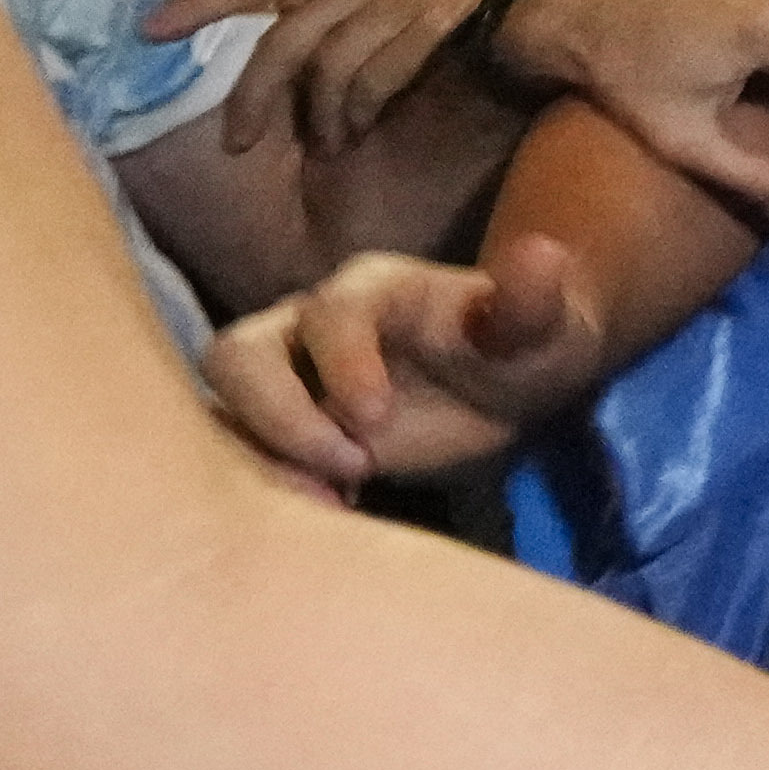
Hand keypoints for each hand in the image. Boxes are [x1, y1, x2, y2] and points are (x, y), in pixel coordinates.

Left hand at [163, 0, 518, 157]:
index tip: (148, 29)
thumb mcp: (402, 17)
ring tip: (325, 147)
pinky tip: (357, 135)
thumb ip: (350, 31)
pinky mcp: (435, 15)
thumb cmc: (484, 29)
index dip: (203, 0)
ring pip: (327, 58)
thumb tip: (293, 78)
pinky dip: (357, 110)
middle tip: (237, 144)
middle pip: (285, 32)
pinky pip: (372, 71)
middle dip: (252, 93)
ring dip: (319, 114)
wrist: (565, 22)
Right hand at [203, 235, 614, 494]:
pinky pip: (236, 454)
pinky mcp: (280, 431)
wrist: (501, 382)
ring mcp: (285, 380)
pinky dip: (263, 488)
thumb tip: (545, 253)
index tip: (376, 420)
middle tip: (352, 468)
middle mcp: (307, 326)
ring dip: (256, 462)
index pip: (329, 314)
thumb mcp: (541, 325)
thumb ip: (530, 299)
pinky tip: (330, 517)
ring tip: (326, 507)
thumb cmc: (517, 346)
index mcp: (369, 292)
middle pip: (239, 353)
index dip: (343, 362)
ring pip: (223, 410)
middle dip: (277, 414)